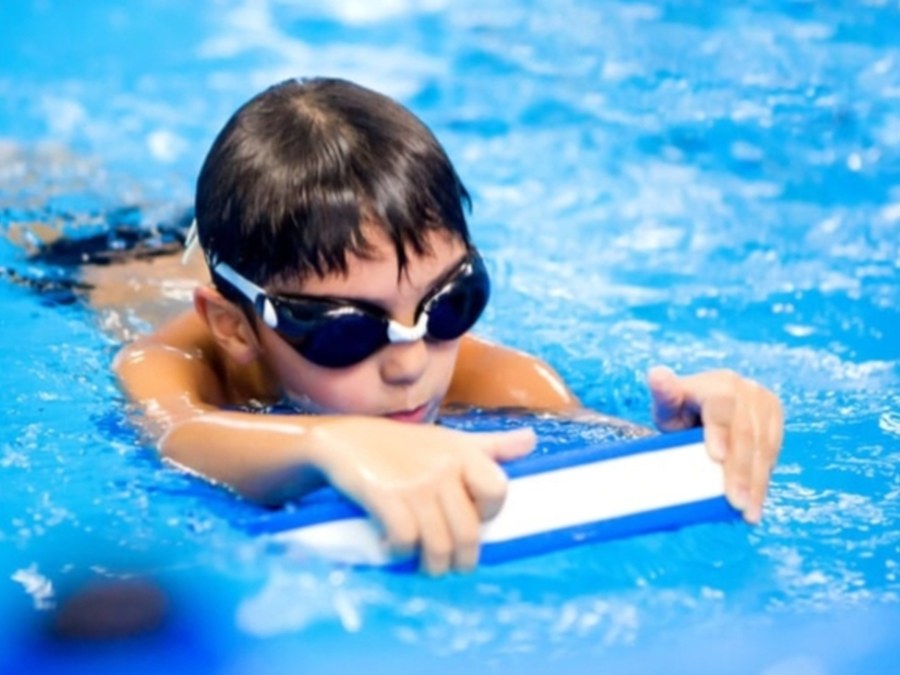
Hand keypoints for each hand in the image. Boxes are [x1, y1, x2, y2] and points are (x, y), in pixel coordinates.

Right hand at [308, 417, 535, 574]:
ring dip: (432, 566)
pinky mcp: (385, 496)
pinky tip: (392, 550)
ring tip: (424, 566)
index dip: (487, 515)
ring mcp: (414, 483)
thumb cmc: (402, 444)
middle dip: (461, 560)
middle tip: (449, 565)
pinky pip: (404, 540)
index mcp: (463, 453)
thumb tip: (532, 441)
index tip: (472, 521)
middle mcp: (443, 467)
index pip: (497, 491)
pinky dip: (399, 553)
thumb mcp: (448, 440)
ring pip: (438, 544)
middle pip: (468, 532)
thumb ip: (491, 445)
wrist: (344, 439)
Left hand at [647, 366, 782, 523]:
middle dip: (741, 470)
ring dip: (757, 482)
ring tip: (749, 512)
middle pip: (745, 432)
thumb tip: (656, 374)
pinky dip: (764, 479)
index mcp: (717, 383)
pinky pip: (773, 452)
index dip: (720, 432)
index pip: (722, 407)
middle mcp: (746, 389)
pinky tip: (756, 502)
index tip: (716, 457)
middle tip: (736, 502)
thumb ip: (663, 395)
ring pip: (763, 446)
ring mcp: (764, 403)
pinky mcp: (775, 419)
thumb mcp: (668, 405)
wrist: (705, 408)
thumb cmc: (681, 410)